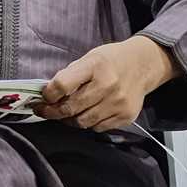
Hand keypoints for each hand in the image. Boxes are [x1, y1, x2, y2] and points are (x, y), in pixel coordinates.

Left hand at [34, 36, 177, 132]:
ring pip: (83, 122)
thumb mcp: (88, 59)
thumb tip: (49, 94)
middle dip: (52, 112)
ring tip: (64, 114)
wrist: (143, 65)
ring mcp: (118, 102)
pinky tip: (86, 114)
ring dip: (69, 120)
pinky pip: (98, 127)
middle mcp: (108, 85)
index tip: (43, 97)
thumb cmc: (110, 61)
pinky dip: (88, 123)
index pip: (62, 85)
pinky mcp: (126, 116)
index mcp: (94, 66)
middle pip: (71, 107)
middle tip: (44, 111)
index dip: (48, 94)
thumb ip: (69, 75)